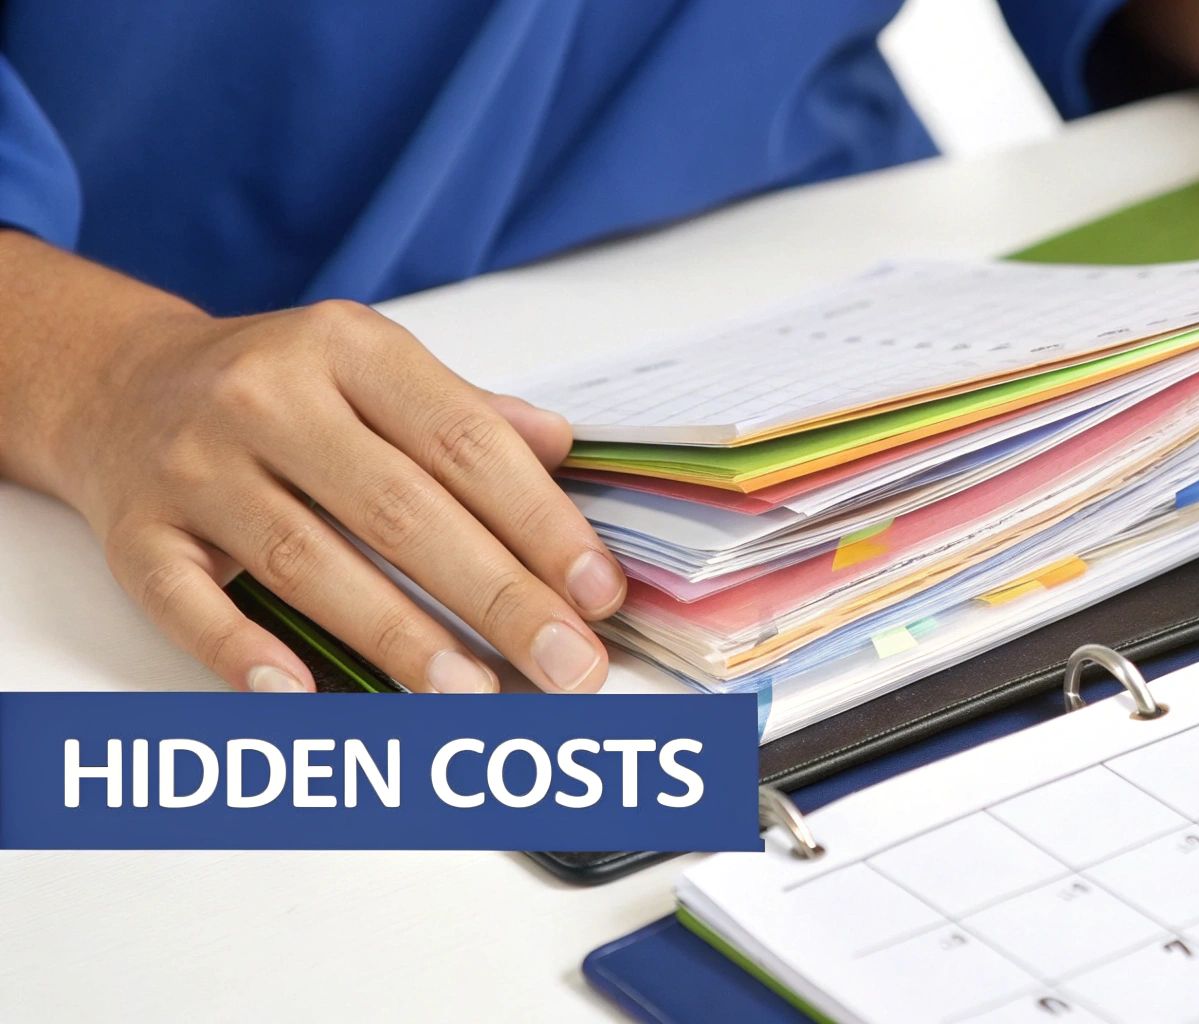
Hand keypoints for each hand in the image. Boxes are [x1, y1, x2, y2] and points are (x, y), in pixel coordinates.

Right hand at [42, 293, 623, 693]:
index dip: (540, 521)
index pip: (463, 442)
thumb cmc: (277, 387)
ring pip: (306, 561)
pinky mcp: (136, 531)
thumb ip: (469, 415)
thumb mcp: (374, 368)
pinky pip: (187, 601)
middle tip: (566, 663)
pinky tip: (303, 694)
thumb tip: (568, 452)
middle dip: (497, 595)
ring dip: (396, 635)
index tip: (597, 592)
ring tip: (473, 693)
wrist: (117, 381)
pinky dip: (242, 651)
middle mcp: (267, 398)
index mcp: (348, 348)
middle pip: (399, 510)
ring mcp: (194, 466)